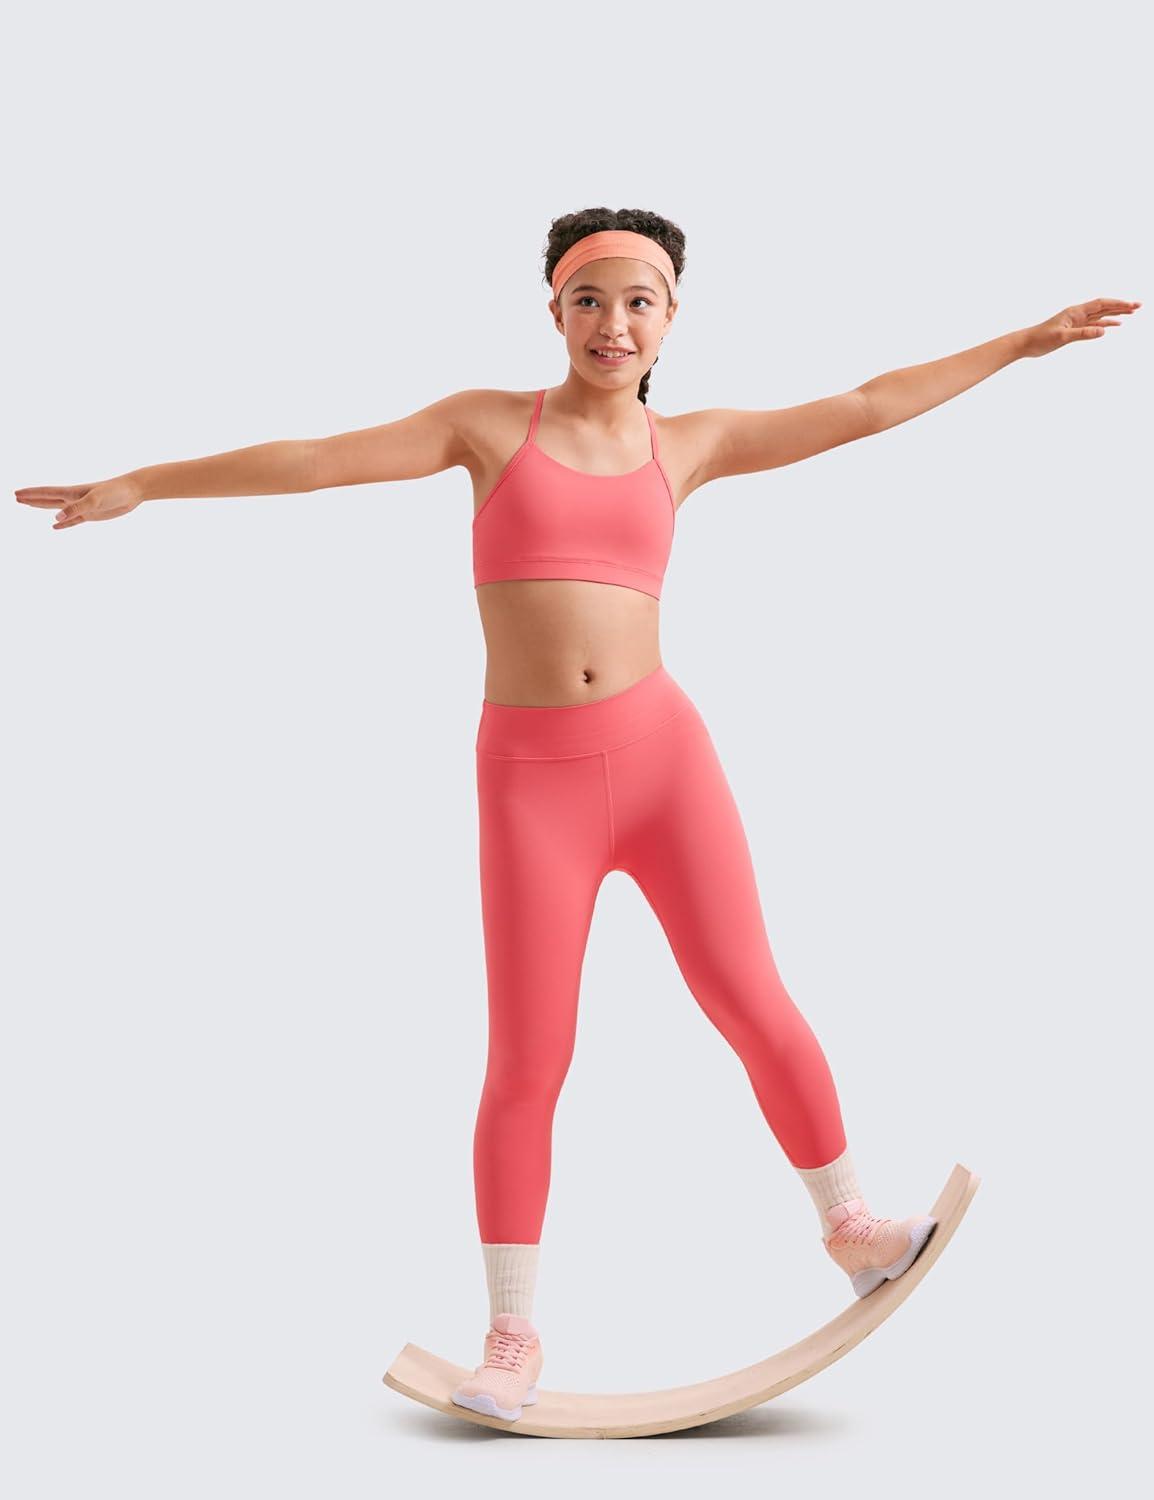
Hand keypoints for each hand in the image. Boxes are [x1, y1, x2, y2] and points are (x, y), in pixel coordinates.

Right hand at [14, 475, 145, 529]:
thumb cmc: (115, 491)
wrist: (132, 491)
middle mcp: (74, 499)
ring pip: (56, 508)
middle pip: (47, 499)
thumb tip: (55, 519)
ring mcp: (82, 507)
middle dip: (31, 499)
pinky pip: (72, 520)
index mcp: (72, 493)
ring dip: (42, 507)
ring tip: (28, 505)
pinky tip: (55, 525)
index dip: (31, 494)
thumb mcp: (96, 500)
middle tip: (16, 497)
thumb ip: (76, 509)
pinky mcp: (91, 515)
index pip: (46, 493)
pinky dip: (62, 524)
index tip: (16, 493)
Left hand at [1020, 298, 1140, 357]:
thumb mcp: (1062, 337)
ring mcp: (1077, 321)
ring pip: (1101, 315)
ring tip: (1132, 312)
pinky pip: (1094, 325)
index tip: (1131, 305)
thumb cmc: (1040, 339)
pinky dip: (1106, 324)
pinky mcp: (1074, 330)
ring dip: (1116, 313)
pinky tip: (1115, 325)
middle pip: (1104, 307)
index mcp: (1075, 311)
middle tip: (1139, 305)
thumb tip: (1104, 331)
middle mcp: (1078, 314)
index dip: (1117, 304)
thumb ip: (1083, 334)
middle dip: (1121, 306)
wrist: (1026, 343)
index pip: (1101, 304)